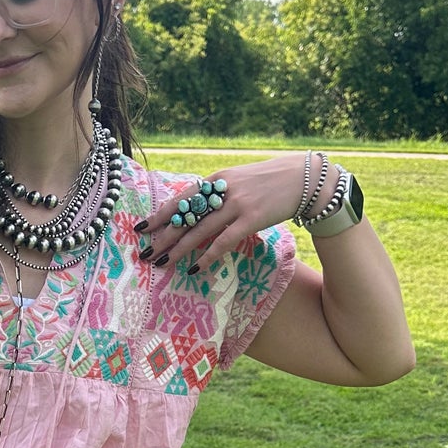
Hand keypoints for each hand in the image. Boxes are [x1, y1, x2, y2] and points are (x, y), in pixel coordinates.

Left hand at [137, 153, 308, 273]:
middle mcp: (222, 190)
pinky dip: (207, 255)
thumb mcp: (240, 181)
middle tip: (146, 252)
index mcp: (217, 179)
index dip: (160, 214)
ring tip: (162, 263)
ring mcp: (237, 204)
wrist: (305, 179)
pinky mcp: (252, 219)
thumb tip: (197, 211)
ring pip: (199, 230)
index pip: (181, 198)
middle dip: (163, 235)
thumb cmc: (271, 182)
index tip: (141, 228)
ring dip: (179, 249)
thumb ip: (219, 194)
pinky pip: (224, 241)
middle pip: (185, 216)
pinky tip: (195, 268)